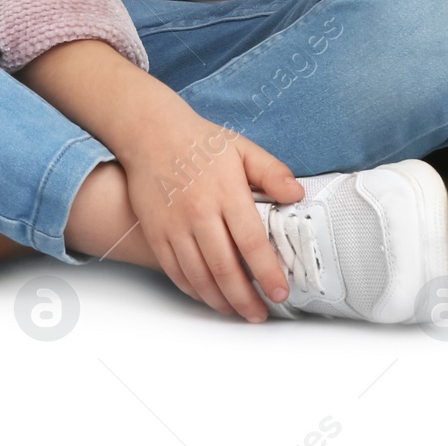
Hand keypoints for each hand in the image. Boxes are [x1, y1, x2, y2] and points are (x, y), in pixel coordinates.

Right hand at [117, 109, 305, 321]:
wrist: (151, 134)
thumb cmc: (199, 142)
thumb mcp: (242, 148)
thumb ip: (272, 172)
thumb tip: (296, 195)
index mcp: (226, 192)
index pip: (251, 242)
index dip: (267, 273)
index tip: (280, 292)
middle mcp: (199, 212)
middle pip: (225, 268)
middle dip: (245, 299)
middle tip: (260, 314)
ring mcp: (174, 226)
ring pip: (199, 276)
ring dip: (221, 301)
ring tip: (238, 312)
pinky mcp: (157, 234)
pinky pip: (176, 272)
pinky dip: (194, 290)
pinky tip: (209, 296)